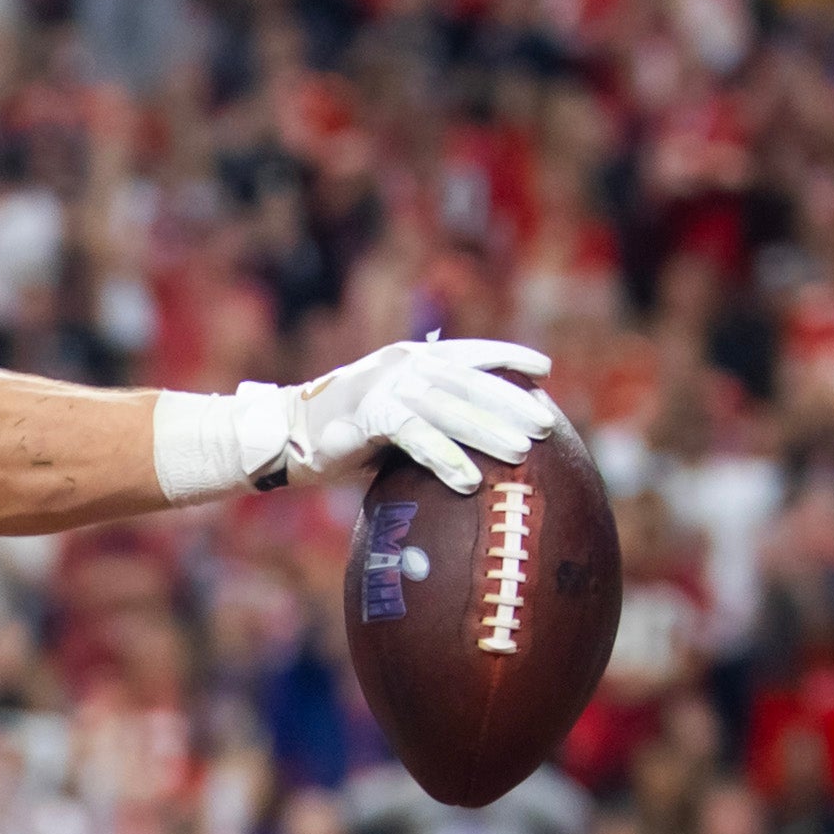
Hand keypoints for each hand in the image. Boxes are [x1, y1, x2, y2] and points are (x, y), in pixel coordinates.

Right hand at [282, 335, 562, 493]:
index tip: (543, 369)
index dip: (507, 358)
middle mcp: (404, 364)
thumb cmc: (347, 433)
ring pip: (449, 407)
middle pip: (469, 382)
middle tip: (546, 424)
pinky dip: (445, 458)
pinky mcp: (369, 415)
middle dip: (510, 402)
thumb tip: (480, 444)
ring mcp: (386, 386)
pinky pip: (416, 437)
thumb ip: (431, 417)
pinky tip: (470, 480)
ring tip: (521, 453)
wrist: (287, 434)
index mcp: (412, 358)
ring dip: (488, 431)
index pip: (469, 353)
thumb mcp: (395, 415)